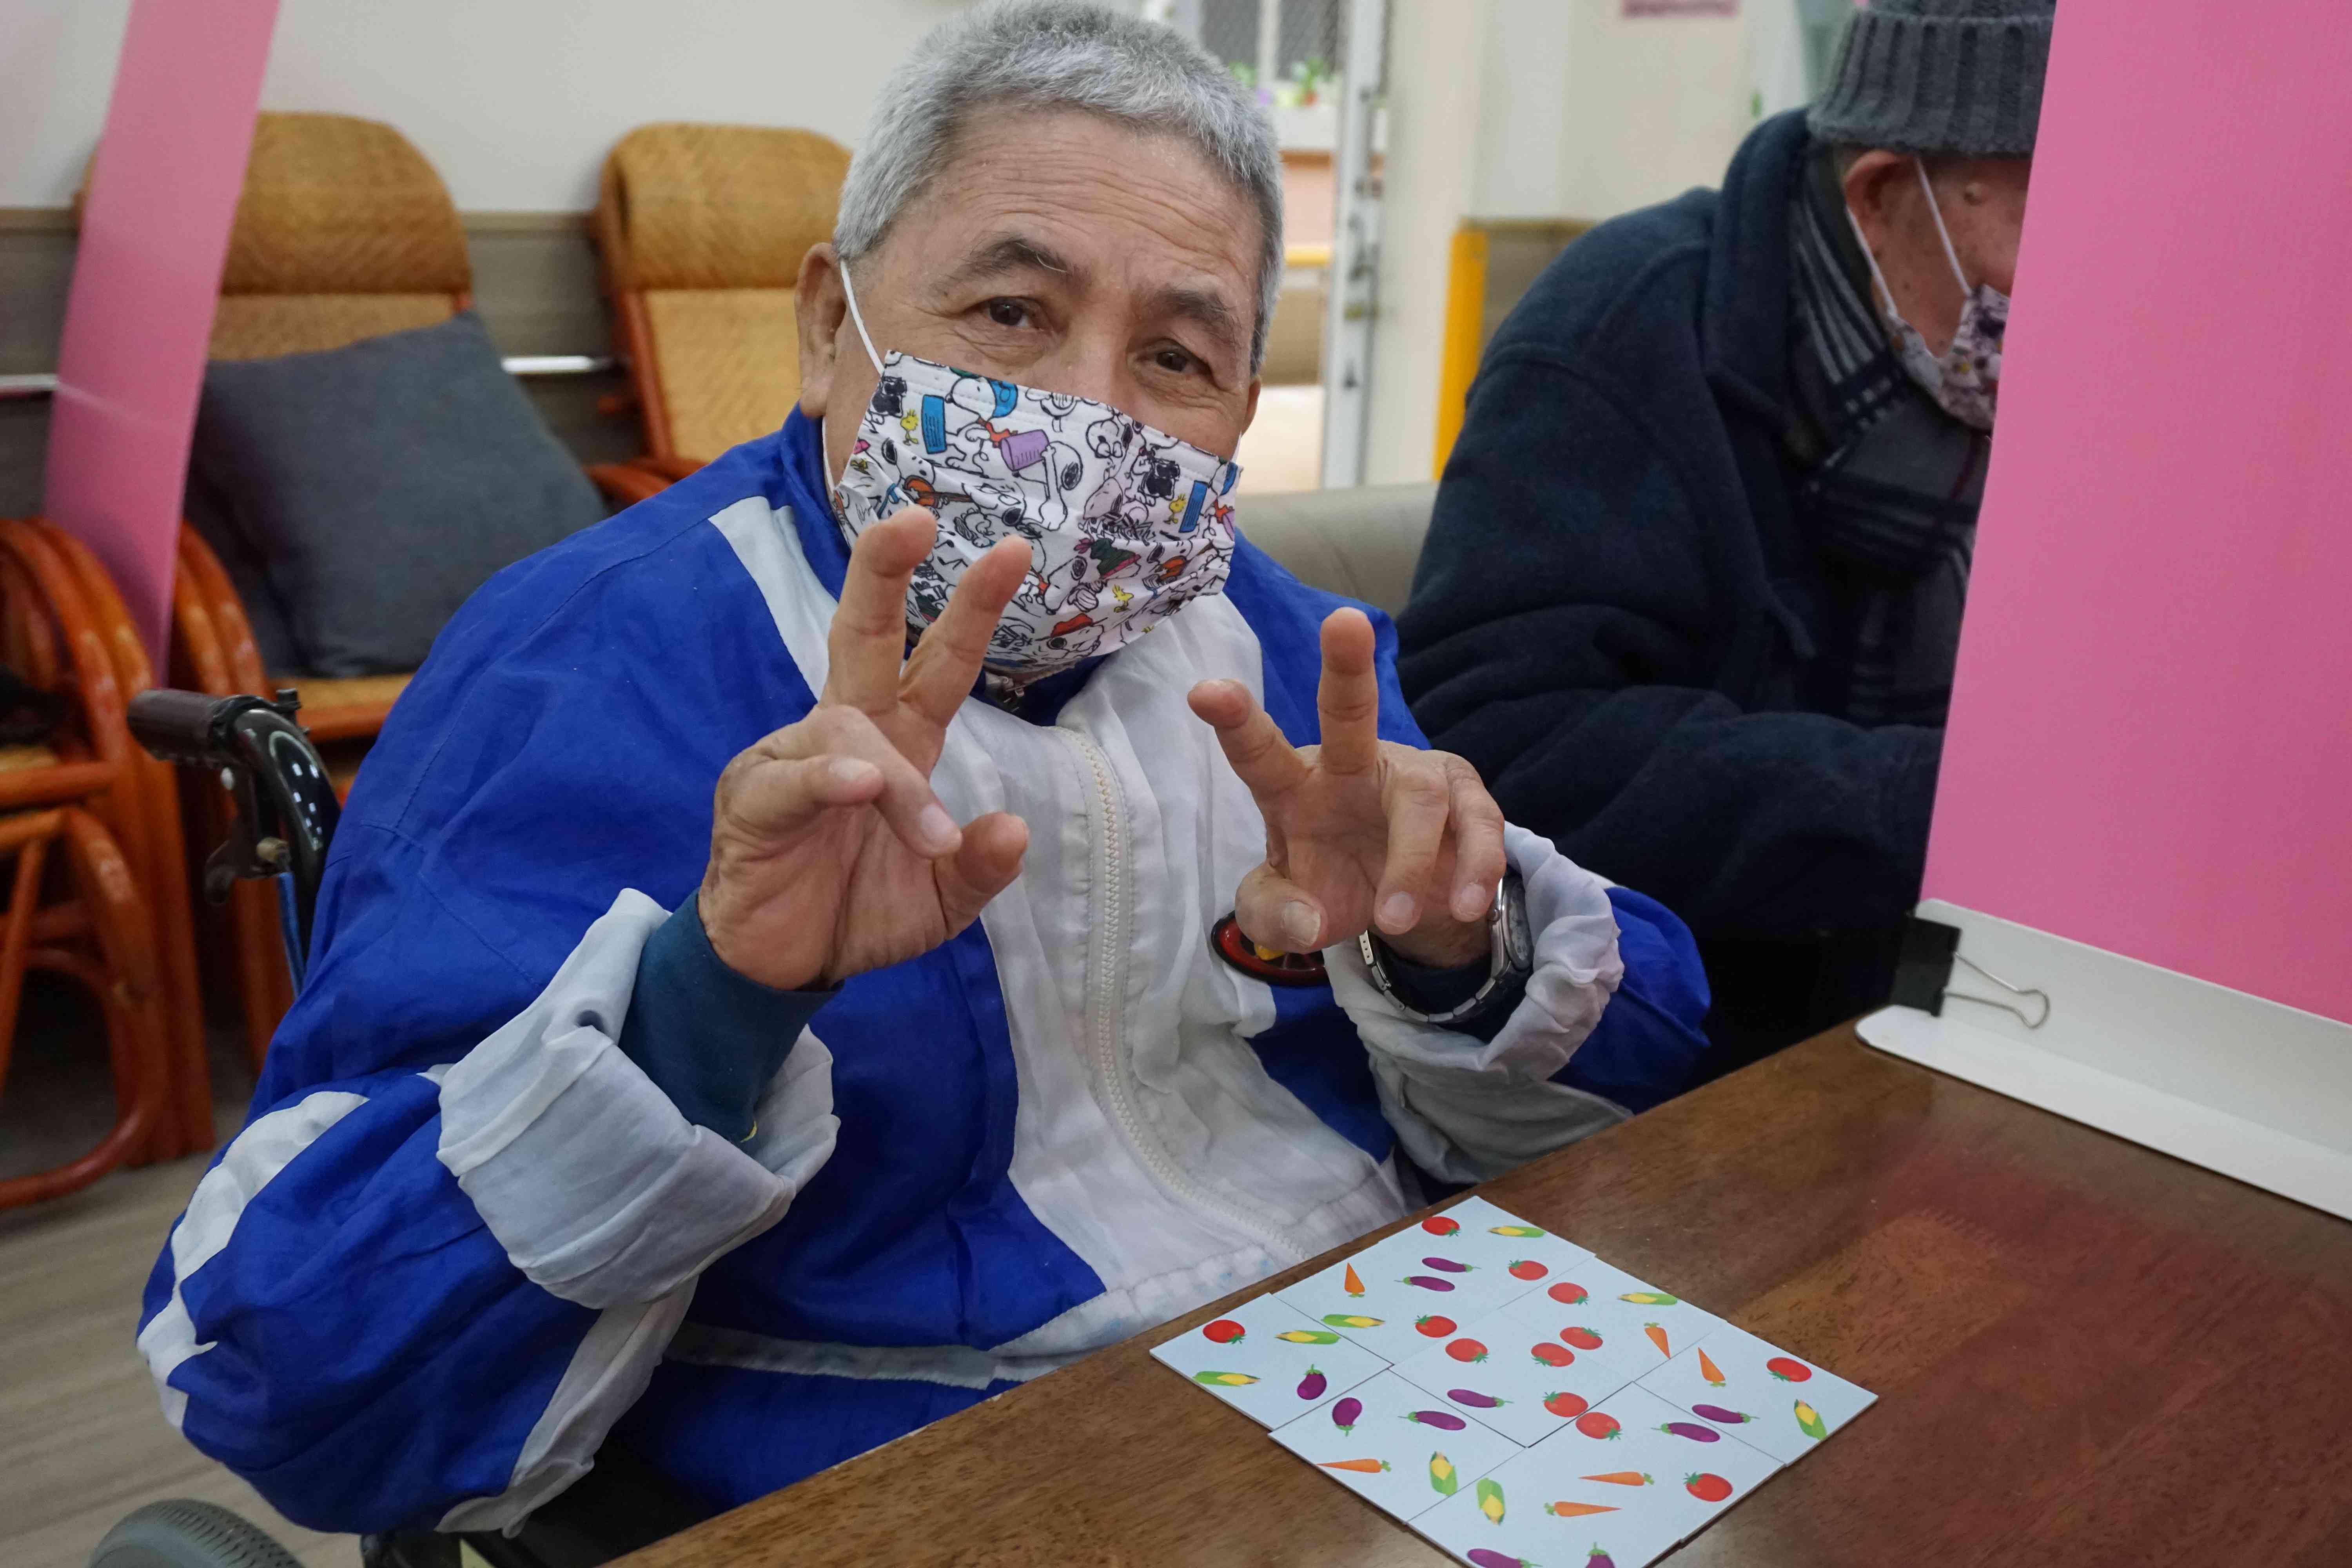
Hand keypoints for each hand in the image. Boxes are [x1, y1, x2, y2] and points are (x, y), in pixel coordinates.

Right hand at [698, 508, 1031, 990]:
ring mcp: (793, 759)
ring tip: (931, 838)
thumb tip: (1013, 829)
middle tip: (916, 518)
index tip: (1013, 552)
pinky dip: (828, 779)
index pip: (937, 661)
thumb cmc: (859, 909)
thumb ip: (979, 869)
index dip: (971, 609)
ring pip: (846, 729)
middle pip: (863, 635)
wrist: (781, 965)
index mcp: (897, 742)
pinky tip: (855, 787)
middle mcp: (846, 733)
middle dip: (885, 573)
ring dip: (897, 783)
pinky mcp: (753, 800)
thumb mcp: (941, 901)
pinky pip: (793, 778)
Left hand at [1187, 608, 1507, 969]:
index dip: (1235, 721)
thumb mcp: (1286, 914)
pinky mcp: (1468, 799)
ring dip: (1410, 862)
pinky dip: (1475, 868)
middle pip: (1350, 710)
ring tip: (1395, 920)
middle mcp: (1353, 766)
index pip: (1260, 751)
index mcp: (1295, 786)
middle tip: (1345, 622)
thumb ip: (1275, 918)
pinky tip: (1463, 907)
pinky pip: (1479, 824)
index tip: (1205, 691)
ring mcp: (1415, 776)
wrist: (1401, 907)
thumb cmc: (1327, 888)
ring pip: (1420, 797)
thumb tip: (1305, 924)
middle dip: (1348, 666)